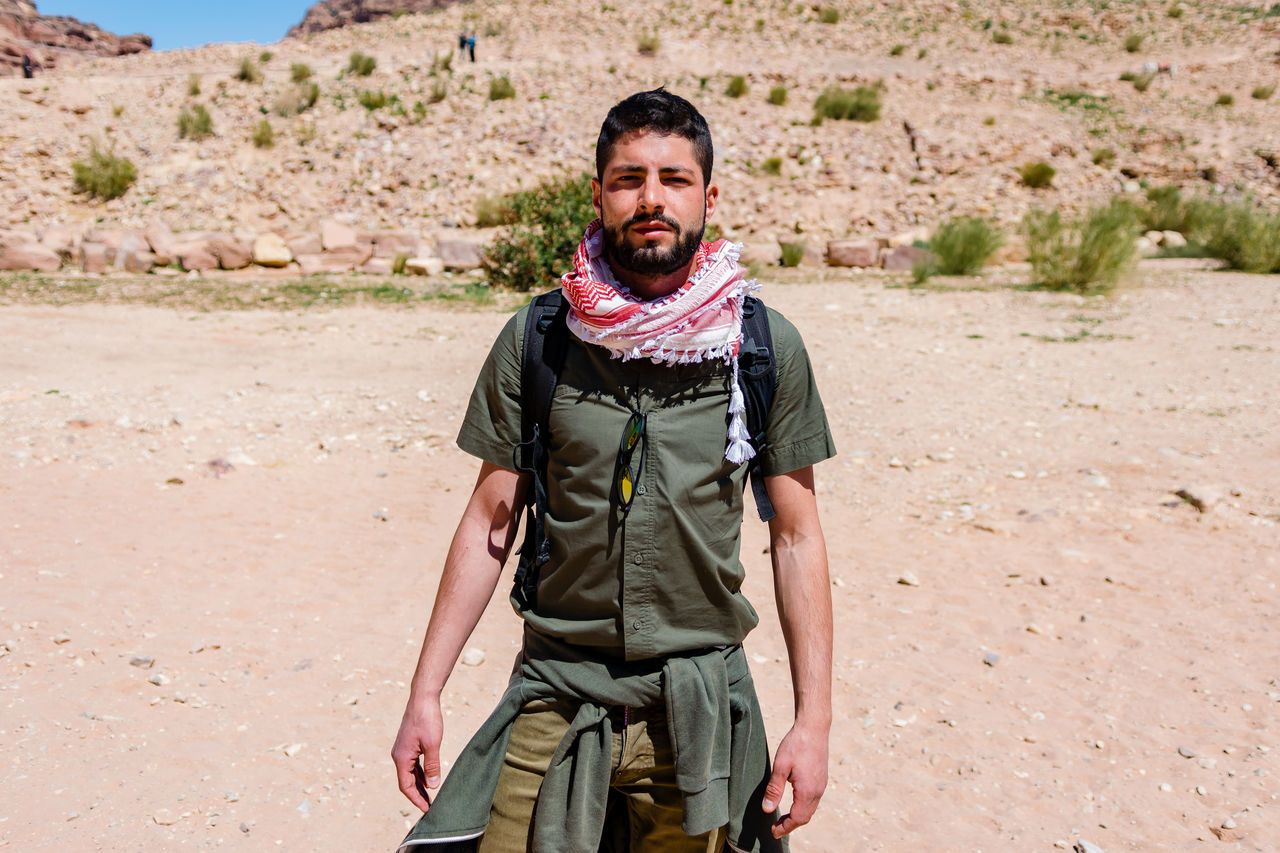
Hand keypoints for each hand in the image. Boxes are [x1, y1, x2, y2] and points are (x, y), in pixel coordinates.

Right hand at [392, 694, 444, 811]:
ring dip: (419, 785)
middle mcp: (398, 755)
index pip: (406, 786)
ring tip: (430, 797)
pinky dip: (420, 773)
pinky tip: (429, 779)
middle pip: (406, 781)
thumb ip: (432, 766)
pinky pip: (413, 764)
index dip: (416, 799)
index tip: (427, 809)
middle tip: (429, 807)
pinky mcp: (408, 744)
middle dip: (417, 795)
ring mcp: (402, 750)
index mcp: (401, 758)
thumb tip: (433, 786)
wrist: (422, 698)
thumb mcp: (432, 744)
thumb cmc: (427, 719)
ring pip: (410, 773)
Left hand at [761, 721, 828, 837]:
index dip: (785, 827)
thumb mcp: (780, 766)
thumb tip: (767, 809)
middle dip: (790, 825)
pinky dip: (803, 807)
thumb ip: (774, 789)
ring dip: (797, 816)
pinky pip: (813, 800)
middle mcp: (817, 791)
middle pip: (805, 817)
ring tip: (783, 818)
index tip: (773, 831)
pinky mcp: (822, 778)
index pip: (797, 818)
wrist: (814, 728)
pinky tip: (794, 803)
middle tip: (775, 828)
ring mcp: (822, 785)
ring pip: (810, 809)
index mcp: (807, 791)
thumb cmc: (796, 744)